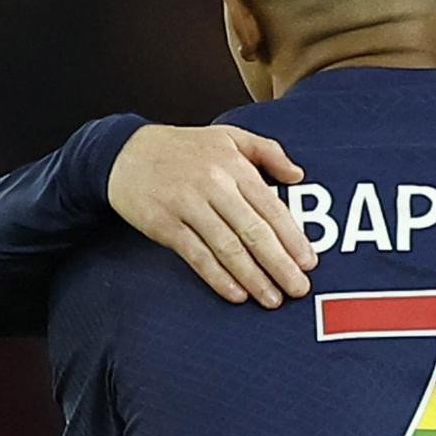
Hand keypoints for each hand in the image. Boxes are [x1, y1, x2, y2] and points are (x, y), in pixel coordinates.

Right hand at [108, 125, 316, 306]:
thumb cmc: (185, 148)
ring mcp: (188, 206)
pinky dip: (218, 277)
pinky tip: (236, 294)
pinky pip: (196, 256)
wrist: (125, 152)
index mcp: (234, 167)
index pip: (271, 208)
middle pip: (254, 232)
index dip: (292, 238)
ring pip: (228, 248)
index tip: (309, 262)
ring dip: (253, 277)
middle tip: (299, 288)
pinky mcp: (165, 225)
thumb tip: (298, 174)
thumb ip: (268, 152)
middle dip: (280, 264)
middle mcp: (214, 186)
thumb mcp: (230, 137)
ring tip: (272, 298)